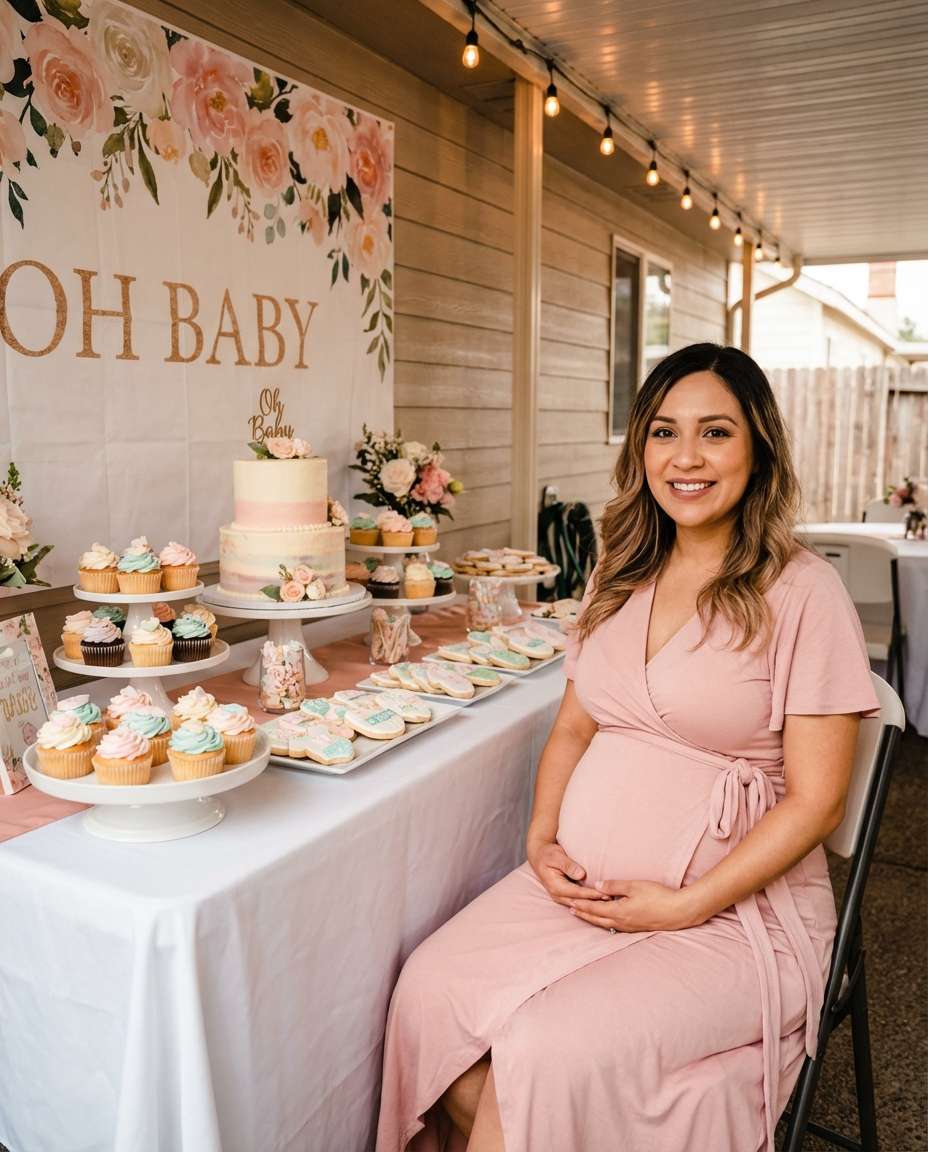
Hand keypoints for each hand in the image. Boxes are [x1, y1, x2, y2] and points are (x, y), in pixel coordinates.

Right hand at [527, 837, 607, 906]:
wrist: (539, 856)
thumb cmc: (548, 854)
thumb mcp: (556, 856)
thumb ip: (568, 865)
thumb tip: (581, 874)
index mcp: (555, 886)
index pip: (576, 893)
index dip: (591, 894)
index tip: (604, 893)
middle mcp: (557, 895)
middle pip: (579, 902)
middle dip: (595, 902)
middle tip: (611, 900)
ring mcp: (561, 897)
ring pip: (579, 905)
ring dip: (593, 904)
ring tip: (609, 903)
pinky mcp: (565, 896)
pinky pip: (578, 902)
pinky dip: (589, 902)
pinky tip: (600, 901)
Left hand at [568, 879, 698, 932]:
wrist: (680, 911)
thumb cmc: (658, 896)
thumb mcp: (634, 886)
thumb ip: (614, 886)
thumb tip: (596, 886)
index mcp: (620, 912)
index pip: (595, 909)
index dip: (582, 906)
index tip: (570, 903)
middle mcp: (622, 922)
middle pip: (598, 919)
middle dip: (584, 914)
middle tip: (571, 910)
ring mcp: (630, 927)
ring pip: (606, 924)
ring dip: (594, 919)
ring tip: (584, 915)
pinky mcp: (638, 928)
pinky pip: (616, 926)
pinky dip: (606, 922)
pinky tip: (606, 920)